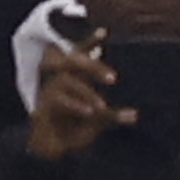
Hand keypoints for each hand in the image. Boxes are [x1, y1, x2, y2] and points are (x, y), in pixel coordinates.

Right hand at [26, 33, 122, 160]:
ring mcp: (52, 90)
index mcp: (76, 79)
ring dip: (87, 93)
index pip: (81, 55)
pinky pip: (60, 99)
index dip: (91, 41)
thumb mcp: (97, 122)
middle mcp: (63, 80)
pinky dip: (75, 104)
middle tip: (113, 79)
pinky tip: (89, 112)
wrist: (52, 148)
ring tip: (101, 106)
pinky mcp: (45, 104)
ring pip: (68, 81)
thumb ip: (112, 116)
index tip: (105, 31)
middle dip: (93, 66)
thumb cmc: (74, 130)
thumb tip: (135, 115)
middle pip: (74, 61)